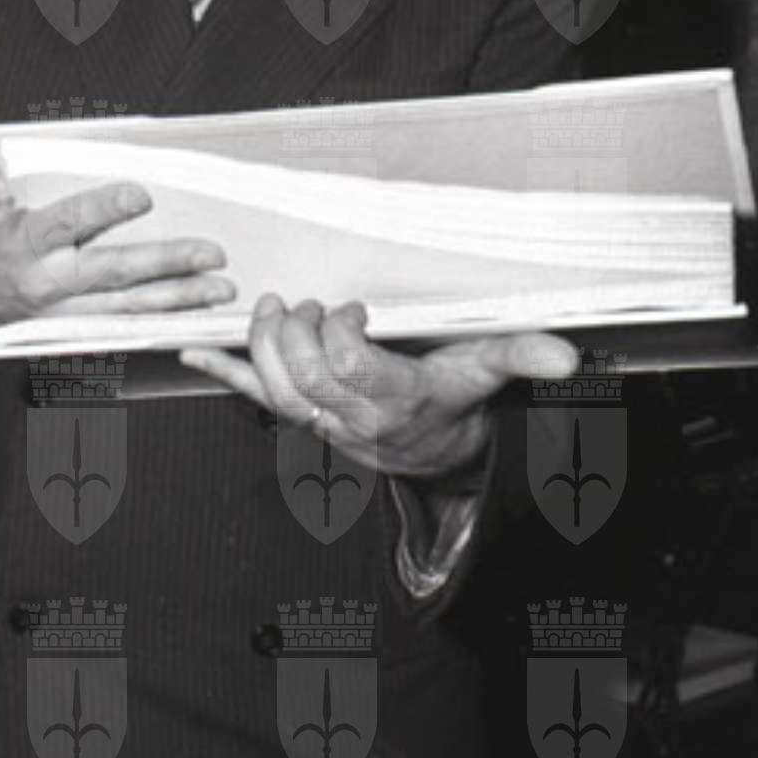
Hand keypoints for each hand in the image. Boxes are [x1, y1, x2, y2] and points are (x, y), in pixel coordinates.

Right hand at [0, 173, 233, 334]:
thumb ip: (37, 174)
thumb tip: (88, 148)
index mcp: (21, 240)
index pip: (68, 222)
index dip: (104, 209)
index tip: (141, 194)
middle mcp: (43, 281)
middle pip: (113, 273)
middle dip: (167, 263)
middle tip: (211, 253)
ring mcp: (57, 312)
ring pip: (126, 308)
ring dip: (177, 299)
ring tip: (219, 290)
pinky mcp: (65, 329)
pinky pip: (119, 326)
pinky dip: (158, 321)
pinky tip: (191, 315)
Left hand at [179, 293, 578, 479]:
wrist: (438, 453)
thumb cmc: (457, 399)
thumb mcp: (489, 371)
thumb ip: (521, 357)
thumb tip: (566, 357)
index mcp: (397, 400)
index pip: (353, 369)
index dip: (342, 333)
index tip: (352, 308)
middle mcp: (354, 418)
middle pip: (305, 380)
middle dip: (294, 336)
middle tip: (302, 304)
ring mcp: (323, 421)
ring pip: (276, 393)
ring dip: (262, 347)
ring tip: (268, 309)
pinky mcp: (300, 417)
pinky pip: (254, 398)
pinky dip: (221, 372)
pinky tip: (191, 348)